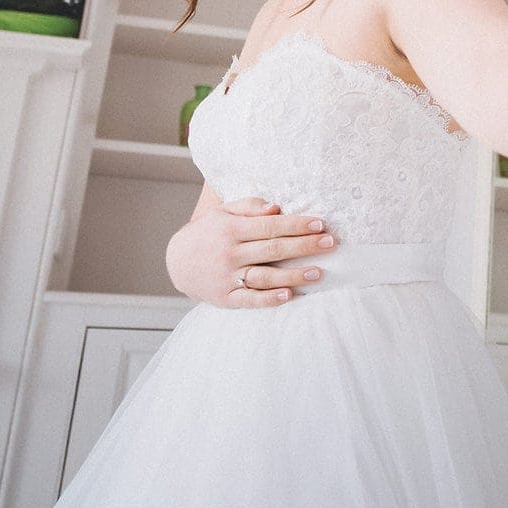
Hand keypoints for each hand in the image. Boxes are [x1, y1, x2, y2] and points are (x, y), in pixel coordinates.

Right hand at [165, 194, 337, 307]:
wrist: (177, 262)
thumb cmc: (208, 233)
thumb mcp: (223, 213)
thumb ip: (249, 207)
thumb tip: (276, 208)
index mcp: (231, 229)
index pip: (270, 226)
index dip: (297, 225)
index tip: (320, 224)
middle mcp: (230, 253)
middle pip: (273, 249)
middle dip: (304, 246)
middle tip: (331, 243)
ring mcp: (227, 277)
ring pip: (265, 276)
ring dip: (294, 275)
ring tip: (319, 272)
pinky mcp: (225, 298)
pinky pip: (250, 299)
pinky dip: (270, 298)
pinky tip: (289, 295)